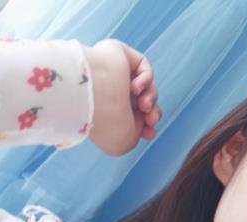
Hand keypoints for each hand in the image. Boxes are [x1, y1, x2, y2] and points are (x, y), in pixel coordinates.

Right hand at [82, 39, 161, 154]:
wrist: (93, 98)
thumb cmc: (105, 123)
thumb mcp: (122, 143)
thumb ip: (134, 136)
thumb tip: (144, 127)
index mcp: (107, 111)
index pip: (134, 116)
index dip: (147, 124)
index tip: (149, 133)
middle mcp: (109, 92)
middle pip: (143, 101)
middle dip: (152, 112)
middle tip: (150, 119)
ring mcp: (112, 72)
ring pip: (146, 86)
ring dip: (151, 97)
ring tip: (145, 106)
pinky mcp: (116, 53)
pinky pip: (143, 66)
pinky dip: (146, 79)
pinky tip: (136, 88)